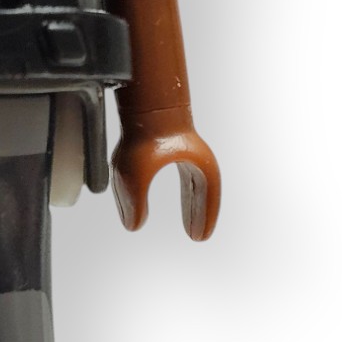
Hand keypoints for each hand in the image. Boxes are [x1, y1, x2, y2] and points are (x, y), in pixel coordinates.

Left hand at [110, 122, 220, 240]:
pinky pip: (183, 174)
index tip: (200, 237)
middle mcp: (194, 157)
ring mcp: (184, 149)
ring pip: (193, 183)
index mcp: (197, 166)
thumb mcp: (133, 177)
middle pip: (202, 191)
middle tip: (196, 235)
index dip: (205, 217)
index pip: (208, 196)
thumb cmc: (142, 135)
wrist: (140, 104)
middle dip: (199, 213)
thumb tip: (134, 225)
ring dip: (192, 203)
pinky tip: (176, 196)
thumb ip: (134, 203)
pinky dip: (184, 191)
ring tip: (189, 221)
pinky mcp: (171, 143)